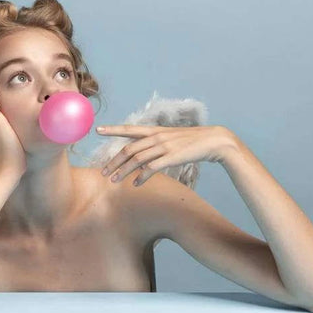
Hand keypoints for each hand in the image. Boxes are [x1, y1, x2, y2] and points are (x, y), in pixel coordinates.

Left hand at [96, 124, 235, 185]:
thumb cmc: (192, 141)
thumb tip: (142, 156)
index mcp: (155, 131)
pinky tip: (136, 184)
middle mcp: (157, 137)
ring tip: (114, 180)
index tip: (97, 130)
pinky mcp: (172, 157)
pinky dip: (142, 177)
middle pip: (129, 149)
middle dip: (113, 161)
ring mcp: (164, 147)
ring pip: (137, 160)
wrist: (214, 141)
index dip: (113, 129)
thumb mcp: (171, 138)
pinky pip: (152, 168)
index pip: (129, 129)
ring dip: (123, 171)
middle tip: (103, 172)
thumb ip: (156, 144)